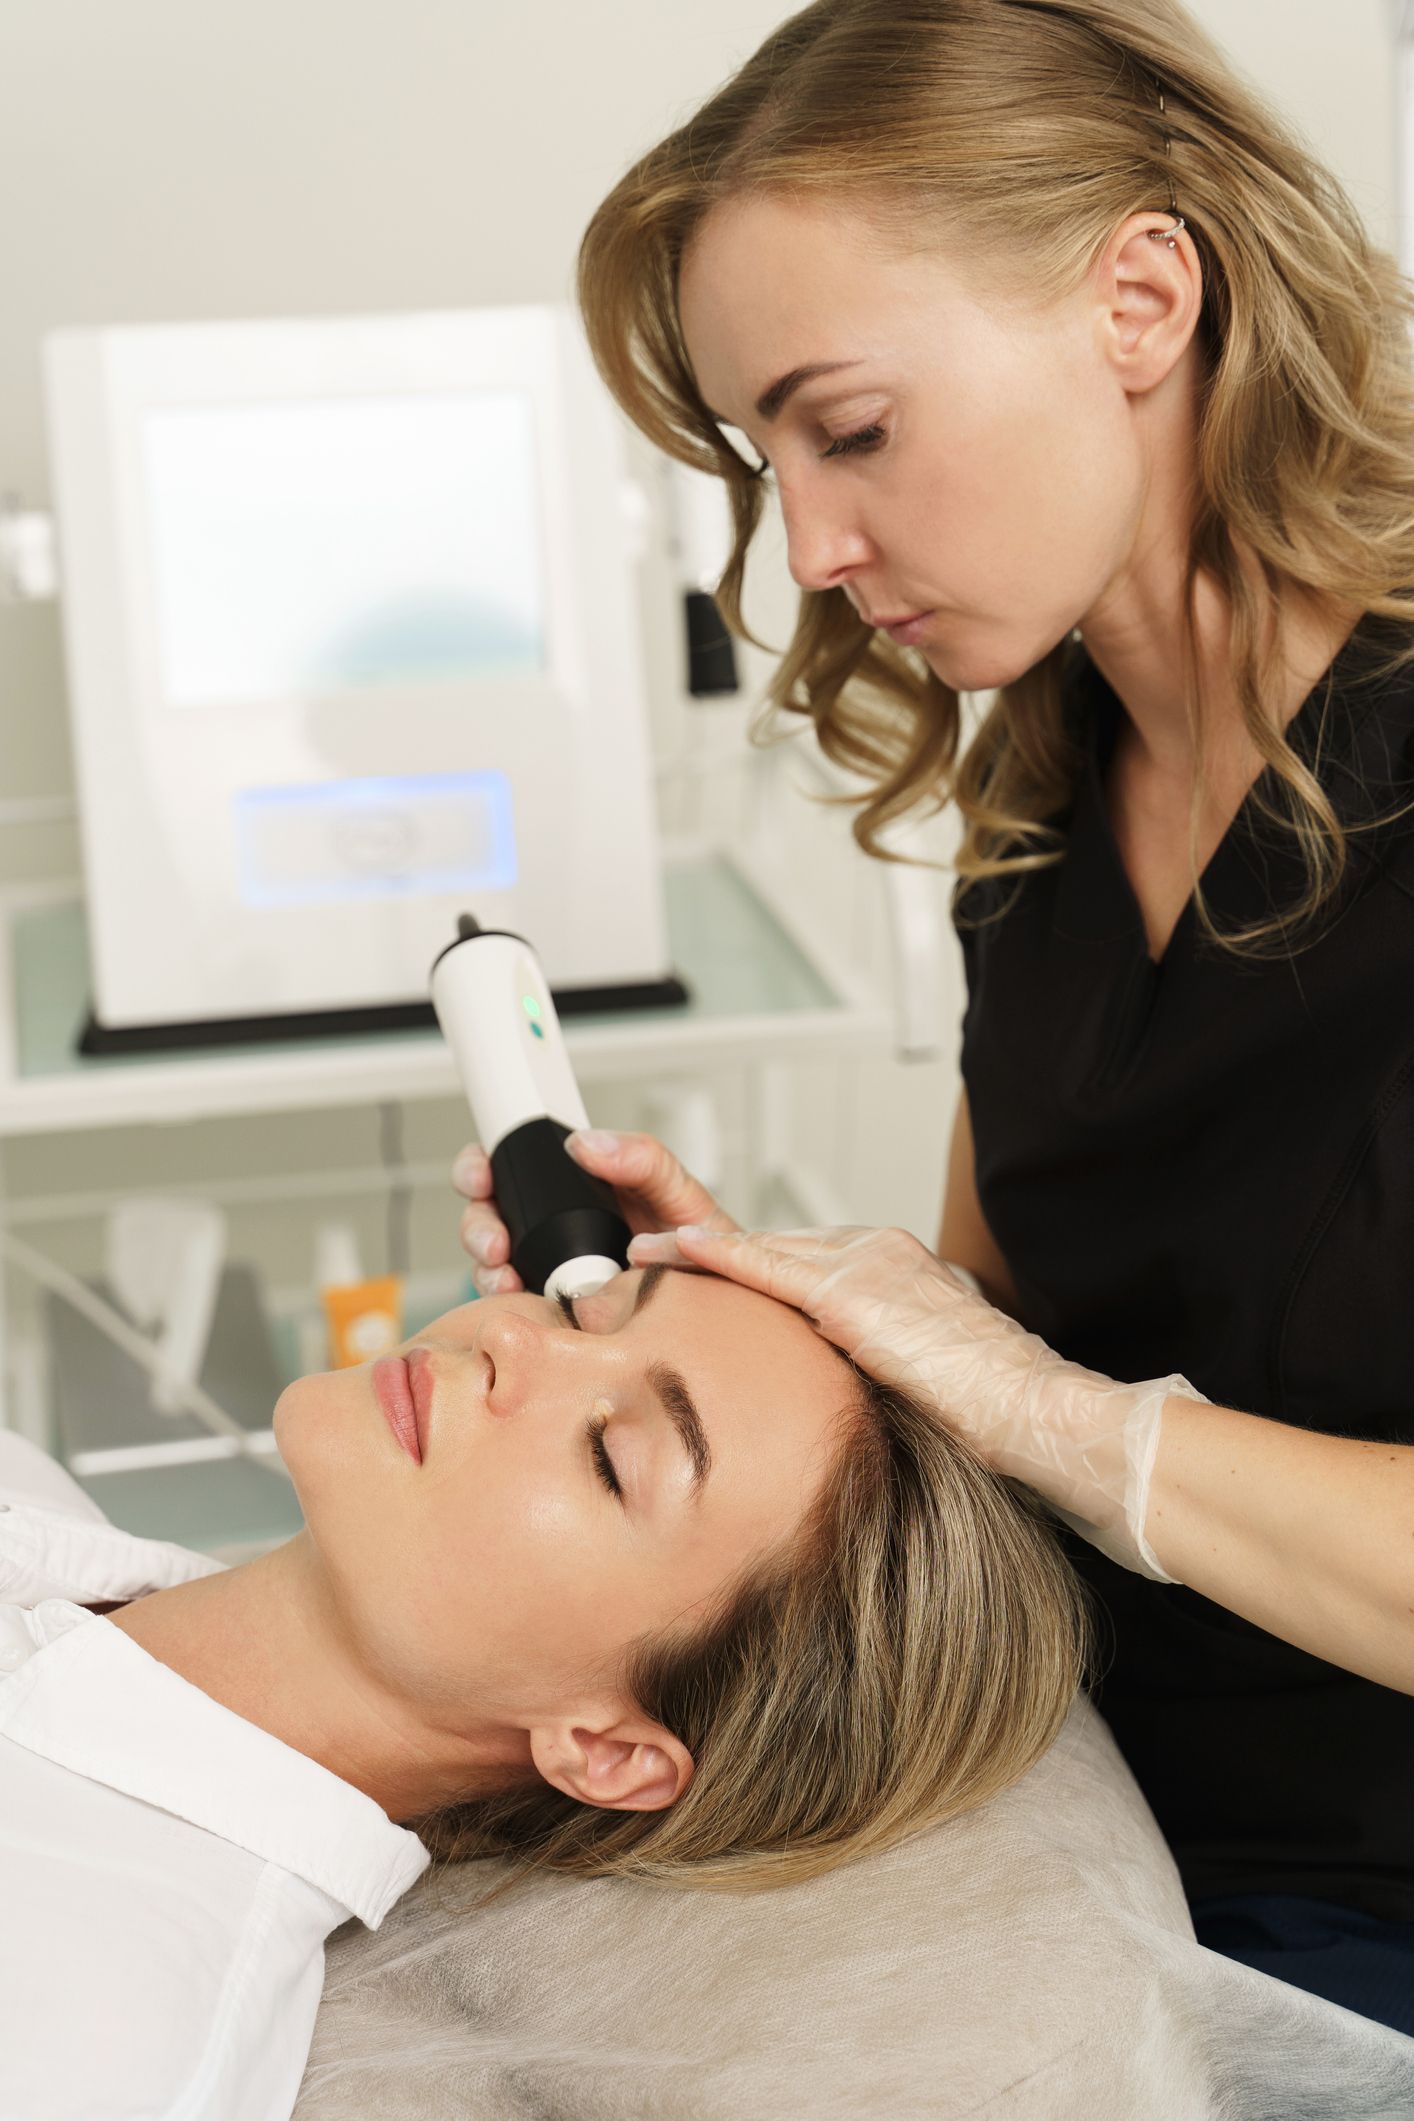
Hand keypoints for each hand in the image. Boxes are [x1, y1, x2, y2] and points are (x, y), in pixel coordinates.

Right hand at [451, 1129, 738, 1295]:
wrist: (723, 1306)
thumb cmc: (702, 1244)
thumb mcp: (679, 1192)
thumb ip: (643, 1159)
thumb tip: (584, 1142)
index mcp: (577, 1184)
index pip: (512, 1164)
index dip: (481, 1166)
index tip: (481, 1177)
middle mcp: (554, 1222)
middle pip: (488, 1213)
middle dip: (477, 1224)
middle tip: (494, 1243)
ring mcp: (550, 1264)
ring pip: (492, 1260)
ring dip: (486, 1267)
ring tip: (507, 1279)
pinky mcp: (555, 1302)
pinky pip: (515, 1300)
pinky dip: (506, 1299)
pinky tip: (521, 1300)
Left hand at [626, 1222, 1206, 1582]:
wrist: (1043, 1418)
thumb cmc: (995, 1418)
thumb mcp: (917, 1388)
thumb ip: (869, 1377)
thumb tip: (828, 1411)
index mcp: (893, 1273)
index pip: (796, 1258)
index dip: (736, 1261)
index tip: (687, 1260)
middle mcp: (877, 1253)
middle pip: (769, 1241)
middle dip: (698, 1234)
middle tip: (635, 1222)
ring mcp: (866, 1265)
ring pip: (757, 1247)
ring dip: (686, 1238)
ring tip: (631, 1233)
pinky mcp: (854, 1294)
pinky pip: (765, 1267)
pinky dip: (710, 1257)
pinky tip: (663, 1252)